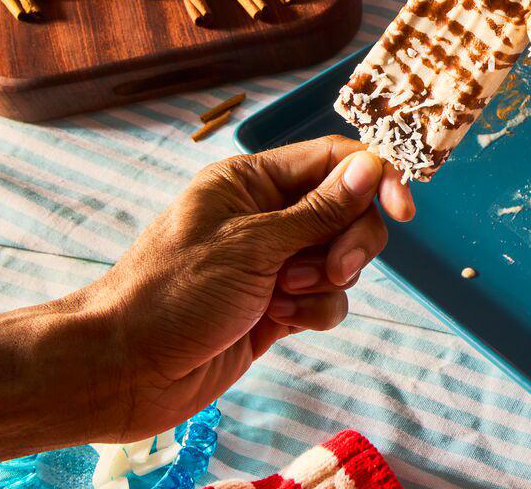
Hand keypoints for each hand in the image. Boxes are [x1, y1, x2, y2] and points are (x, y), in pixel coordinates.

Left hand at [36, 135, 411, 447]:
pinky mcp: (278, 307)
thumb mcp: (252, 243)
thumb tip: (370, 167)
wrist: (125, 371)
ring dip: (327, 279)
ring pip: (341, 257)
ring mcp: (274, 263)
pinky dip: (315, 309)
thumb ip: (319, 209)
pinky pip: (327, 299)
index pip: (332, 159)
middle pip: (347, 210)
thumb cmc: (172, 293)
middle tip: (336, 267)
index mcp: (251, 181)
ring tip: (285, 296)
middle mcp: (267, 215)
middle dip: (352, 239)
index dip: (374, 177)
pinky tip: (282, 321)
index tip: (404, 209)